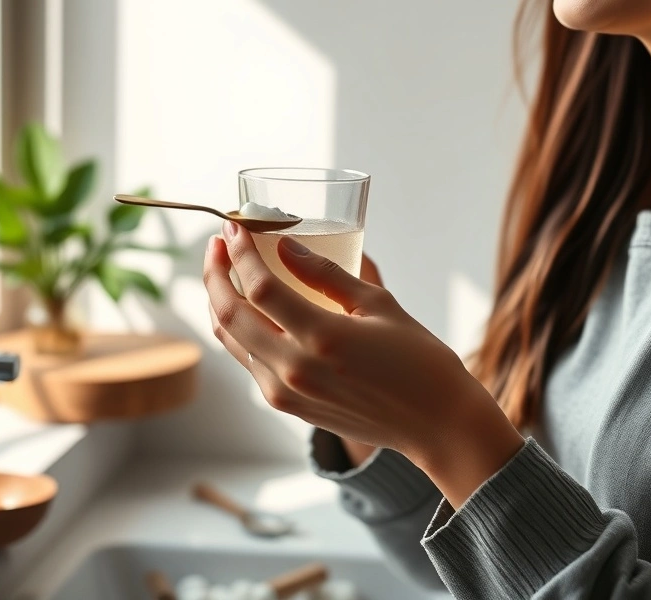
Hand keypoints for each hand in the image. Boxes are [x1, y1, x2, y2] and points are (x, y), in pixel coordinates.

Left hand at [203, 221, 524, 507]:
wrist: (434, 423)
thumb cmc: (418, 360)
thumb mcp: (379, 305)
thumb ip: (328, 275)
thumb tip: (287, 246)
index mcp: (322, 338)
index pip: (259, 287)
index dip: (240, 253)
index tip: (235, 227)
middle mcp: (295, 369)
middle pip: (230, 313)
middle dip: (216, 273)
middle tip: (218, 245)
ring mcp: (286, 392)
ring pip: (231, 340)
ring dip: (220, 301)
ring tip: (225, 271)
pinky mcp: (288, 405)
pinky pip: (248, 361)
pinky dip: (238, 329)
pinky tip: (248, 308)